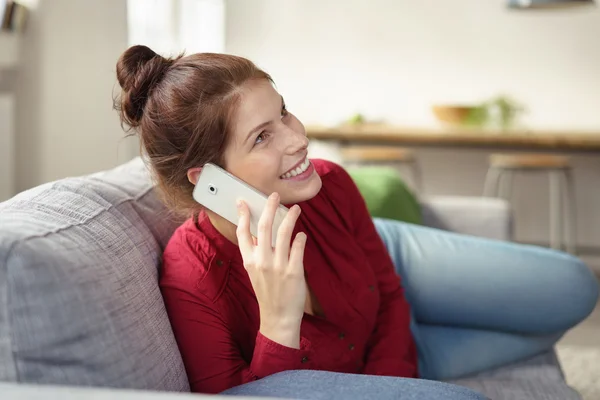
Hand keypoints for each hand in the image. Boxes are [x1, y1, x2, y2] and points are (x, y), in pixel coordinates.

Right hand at [236, 193, 306, 348]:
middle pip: (264, 226)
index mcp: (249, 260)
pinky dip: (300, 238)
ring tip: (296, 209)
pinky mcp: (294, 271)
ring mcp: (278, 266)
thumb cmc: (267, 293)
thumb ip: (254, 254)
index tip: (244, 201)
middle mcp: (262, 261)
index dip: (242, 215)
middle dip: (270, 207)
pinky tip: (302, 234)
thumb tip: (256, 234)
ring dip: (290, 218)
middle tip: (275, 196)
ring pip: (284, 233)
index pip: (242, 232)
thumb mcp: (254, 273)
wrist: (278, 317)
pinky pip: (298, 247)